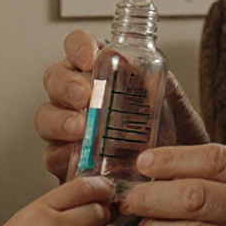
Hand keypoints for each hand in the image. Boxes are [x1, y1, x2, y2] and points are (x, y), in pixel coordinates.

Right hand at [37, 29, 207, 181]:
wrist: (178, 179)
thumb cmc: (176, 137)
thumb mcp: (179, 110)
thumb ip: (168, 89)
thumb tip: (150, 71)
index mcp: (104, 72)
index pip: (80, 46)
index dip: (78, 46)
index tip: (89, 57)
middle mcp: (81, 96)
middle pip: (55, 78)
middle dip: (66, 85)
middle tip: (85, 97)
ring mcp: (70, 129)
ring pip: (46, 116)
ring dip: (59, 120)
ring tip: (80, 129)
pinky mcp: (68, 162)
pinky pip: (52, 156)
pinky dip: (62, 156)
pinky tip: (79, 158)